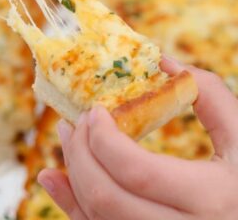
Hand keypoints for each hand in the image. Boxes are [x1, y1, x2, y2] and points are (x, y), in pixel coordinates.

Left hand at [38, 59, 237, 218]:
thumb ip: (209, 94)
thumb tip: (163, 62)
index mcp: (212, 199)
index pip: (137, 170)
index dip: (104, 138)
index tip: (94, 110)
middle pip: (106, 197)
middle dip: (80, 154)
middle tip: (75, 123)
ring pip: (97, 217)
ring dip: (72, 175)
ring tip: (69, 139)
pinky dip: (71, 205)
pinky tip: (55, 178)